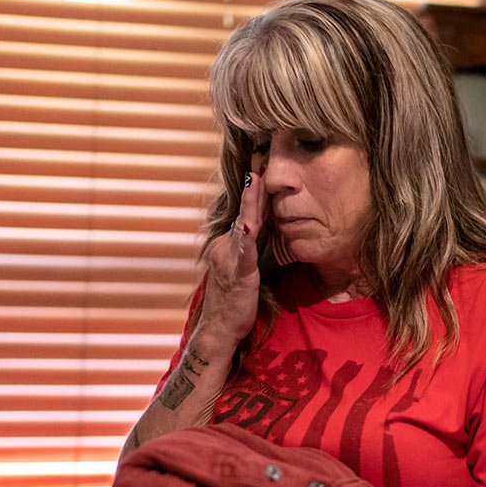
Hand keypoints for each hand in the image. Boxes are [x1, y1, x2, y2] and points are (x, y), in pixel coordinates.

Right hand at [194, 167, 267, 352]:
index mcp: (231, 243)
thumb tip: (265, 232)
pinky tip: (250, 224)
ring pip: (243, 225)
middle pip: (244, 211)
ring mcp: (230, 258)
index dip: (256, 190)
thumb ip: (253, 249)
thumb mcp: (246, 269)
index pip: (246, 211)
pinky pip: (243, 252)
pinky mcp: (237, 274)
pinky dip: (246, 236)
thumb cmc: (236, 302)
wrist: (220, 330)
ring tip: (256, 178)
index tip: (263, 163)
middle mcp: (226, 245)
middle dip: (253, 185)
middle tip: (261, 156)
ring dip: (250, 202)